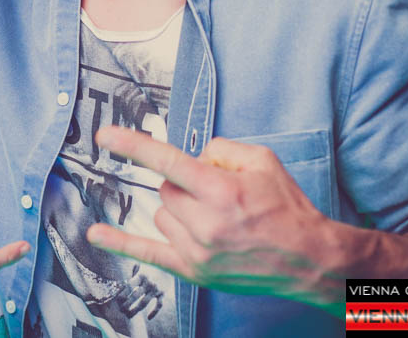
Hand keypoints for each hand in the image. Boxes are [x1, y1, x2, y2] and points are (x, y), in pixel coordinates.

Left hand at [85, 126, 343, 311]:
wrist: (310, 259)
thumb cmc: (287, 208)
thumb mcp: (261, 161)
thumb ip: (220, 148)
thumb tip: (192, 156)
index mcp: (220, 190)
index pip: (166, 161)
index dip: (133, 145)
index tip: (106, 136)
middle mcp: (205, 222)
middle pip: (166, 189)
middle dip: (185, 185)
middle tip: (216, 193)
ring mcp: (197, 250)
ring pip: (161, 214)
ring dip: (178, 210)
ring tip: (214, 218)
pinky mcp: (195, 271)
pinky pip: (149, 253)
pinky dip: (120, 243)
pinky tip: (96, 234)